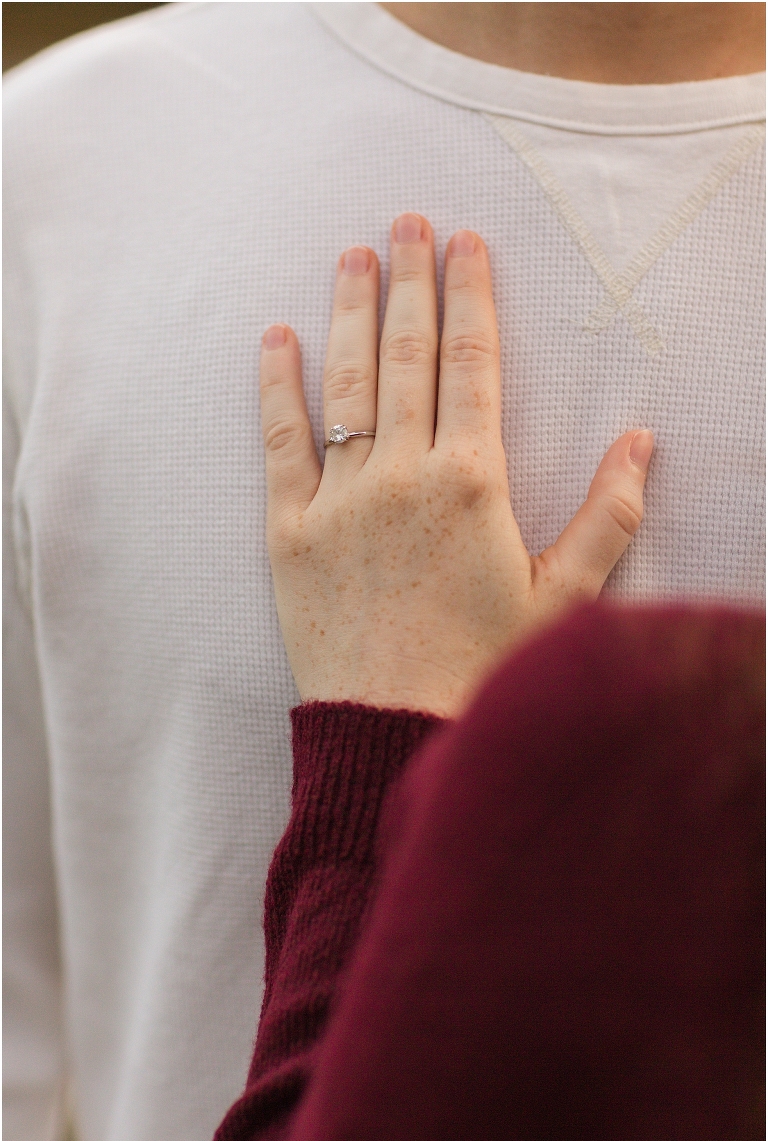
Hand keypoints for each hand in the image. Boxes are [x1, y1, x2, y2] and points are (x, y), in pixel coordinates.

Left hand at [259, 214, 652, 717]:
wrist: (394, 733)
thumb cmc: (483, 668)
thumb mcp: (564, 598)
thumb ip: (608, 515)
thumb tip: (641, 443)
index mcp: (472, 481)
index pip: (473, 364)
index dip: (470, 296)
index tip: (466, 243)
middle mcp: (402, 474)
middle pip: (408, 355)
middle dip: (410, 281)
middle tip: (407, 221)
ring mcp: (339, 499)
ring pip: (345, 382)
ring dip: (349, 312)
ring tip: (352, 256)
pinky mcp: (289, 531)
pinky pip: (281, 443)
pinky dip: (276, 386)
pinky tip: (276, 338)